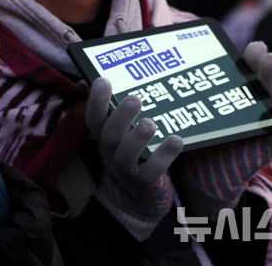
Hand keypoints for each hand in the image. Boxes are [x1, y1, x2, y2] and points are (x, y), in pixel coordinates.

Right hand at [86, 78, 182, 240]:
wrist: (134, 198)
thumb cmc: (130, 152)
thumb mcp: (122, 132)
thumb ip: (122, 108)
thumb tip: (124, 73)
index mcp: (104, 136)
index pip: (94, 118)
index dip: (95, 100)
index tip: (103, 80)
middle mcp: (110, 152)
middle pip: (108, 136)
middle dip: (120, 117)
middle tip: (134, 99)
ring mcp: (125, 169)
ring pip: (126, 155)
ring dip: (138, 138)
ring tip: (150, 123)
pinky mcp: (144, 183)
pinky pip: (151, 172)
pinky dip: (163, 156)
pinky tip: (177, 140)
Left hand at [173, 41, 271, 218]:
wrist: (198, 180)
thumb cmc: (193, 141)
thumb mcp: (190, 113)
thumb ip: (185, 95)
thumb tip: (166, 65)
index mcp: (236, 101)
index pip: (248, 77)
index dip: (253, 62)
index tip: (254, 45)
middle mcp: (253, 113)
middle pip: (264, 88)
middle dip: (267, 71)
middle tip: (266, 53)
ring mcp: (262, 132)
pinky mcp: (265, 153)